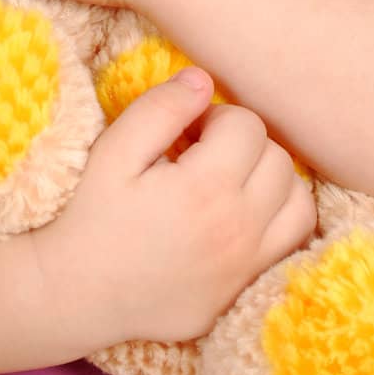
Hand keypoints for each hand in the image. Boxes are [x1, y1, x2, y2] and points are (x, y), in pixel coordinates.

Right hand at [31, 68, 318, 347]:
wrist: (76, 294)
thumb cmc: (91, 216)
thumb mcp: (113, 151)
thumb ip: (160, 109)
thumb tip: (204, 81)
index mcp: (205, 189)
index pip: (248, 126)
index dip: (216, 118)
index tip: (185, 134)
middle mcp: (237, 229)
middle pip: (277, 159)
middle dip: (243, 145)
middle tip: (201, 155)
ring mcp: (246, 265)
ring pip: (297, 199)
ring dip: (270, 179)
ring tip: (228, 181)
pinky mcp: (244, 290)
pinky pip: (293, 243)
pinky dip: (281, 219)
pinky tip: (246, 213)